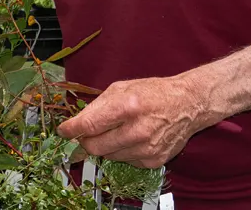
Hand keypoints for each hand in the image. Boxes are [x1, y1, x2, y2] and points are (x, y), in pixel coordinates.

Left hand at [55, 75, 211, 168]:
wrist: (187, 105)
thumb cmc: (153, 93)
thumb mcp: (121, 88)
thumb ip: (96, 106)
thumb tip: (76, 123)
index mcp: (127, 106)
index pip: (89, 125)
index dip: (71, 130)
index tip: (63, 131)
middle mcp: (138, 130)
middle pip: (95, 146)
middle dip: (85, 141)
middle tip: (85, 133)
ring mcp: (147, 148)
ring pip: (109, 156)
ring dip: (105, 146)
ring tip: (116, 131)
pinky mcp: (154, 160)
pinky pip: (125, 162)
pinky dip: (121, 152)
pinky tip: (130, 138)